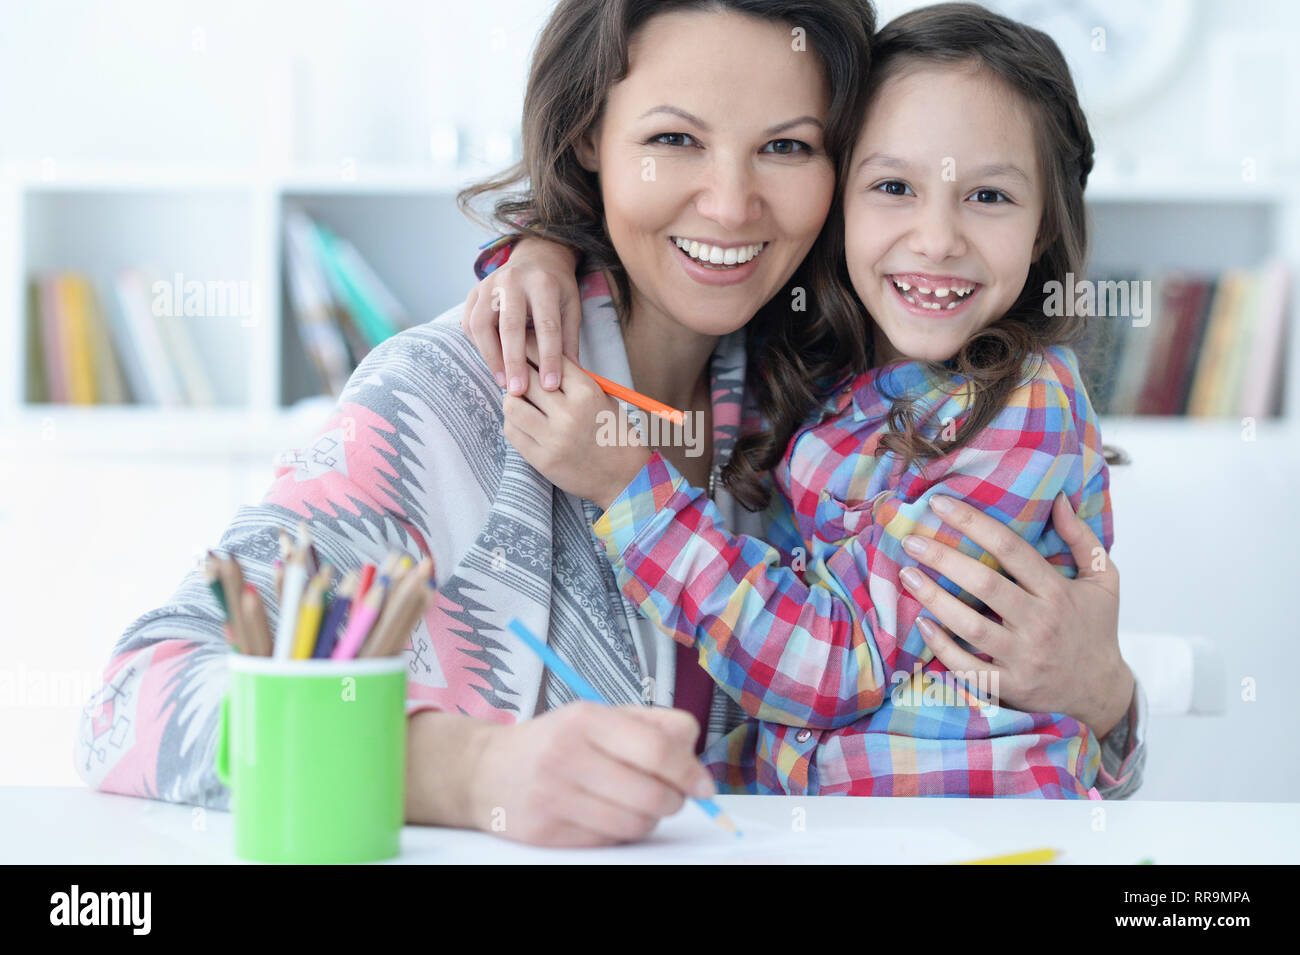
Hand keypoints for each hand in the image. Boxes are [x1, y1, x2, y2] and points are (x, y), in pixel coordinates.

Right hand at [462, 235, 581, 394]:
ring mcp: (489, 284)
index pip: (546, 326)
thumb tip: (575, 376)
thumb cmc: (556, 288)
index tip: (551, 386)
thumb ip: (569, 339)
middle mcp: (513, 280)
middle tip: (519, 391)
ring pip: (481, 325)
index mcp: (543, 283)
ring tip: (504, 383)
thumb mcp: (571, 307)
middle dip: (514, 362)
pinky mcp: (474, 292)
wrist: (535, 257)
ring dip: (491, 358)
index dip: (549, 358)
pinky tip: (493, 365)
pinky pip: (470, 324)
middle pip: (510, 326)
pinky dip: (479, 347)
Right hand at [467, 702, 715, 846]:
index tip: (704, 784)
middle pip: (651, 793)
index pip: (656, 749)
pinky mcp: (546, 832)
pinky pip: (609, 841)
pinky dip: (620, 831)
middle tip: (671, 794)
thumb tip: (695, 756)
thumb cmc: (555, 741)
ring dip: (649, 818)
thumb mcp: (598, 717)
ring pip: (635, 823)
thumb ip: (652, 726)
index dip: (689, 771)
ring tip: (637, 803)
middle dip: (674, 800)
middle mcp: (567, 756)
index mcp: (585, 719)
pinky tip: (608, 814)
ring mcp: (554, 796)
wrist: (485, 770)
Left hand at [502, 331, 652, 509]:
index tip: (521, 345)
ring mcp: (554, 438)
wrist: (625, 478)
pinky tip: (523, 422)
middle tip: (514, 374)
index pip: (549, 359)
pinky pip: (512, 431)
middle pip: (525, 378)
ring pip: (511, 405)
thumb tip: (541, 359)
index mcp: (587, 392)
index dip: (530, 348)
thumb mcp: (603, 398)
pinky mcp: (542, 459)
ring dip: (512, 400)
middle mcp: (569, 413)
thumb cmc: (613, 434)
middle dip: (517, 373)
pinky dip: (513, 423)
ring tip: (519, 401)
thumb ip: (574, 381)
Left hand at [899, 491, 1133, 737]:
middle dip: (943, 558)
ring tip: (907, 575)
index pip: (1010, 548)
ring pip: (971, 625)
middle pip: (984, 584)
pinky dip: (942, 647)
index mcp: (1057, 591)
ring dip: (934, 599)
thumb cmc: (1096, 629)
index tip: (940, 504)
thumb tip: (1061, 499)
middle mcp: (1040, 622)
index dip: (973, 522)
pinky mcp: (1011, 686)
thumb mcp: (1104, 580)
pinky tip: (922, 624)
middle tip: (911, 541)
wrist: (1102, 692)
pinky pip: (969, 667)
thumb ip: (1082, 538)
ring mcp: (1024, 656)